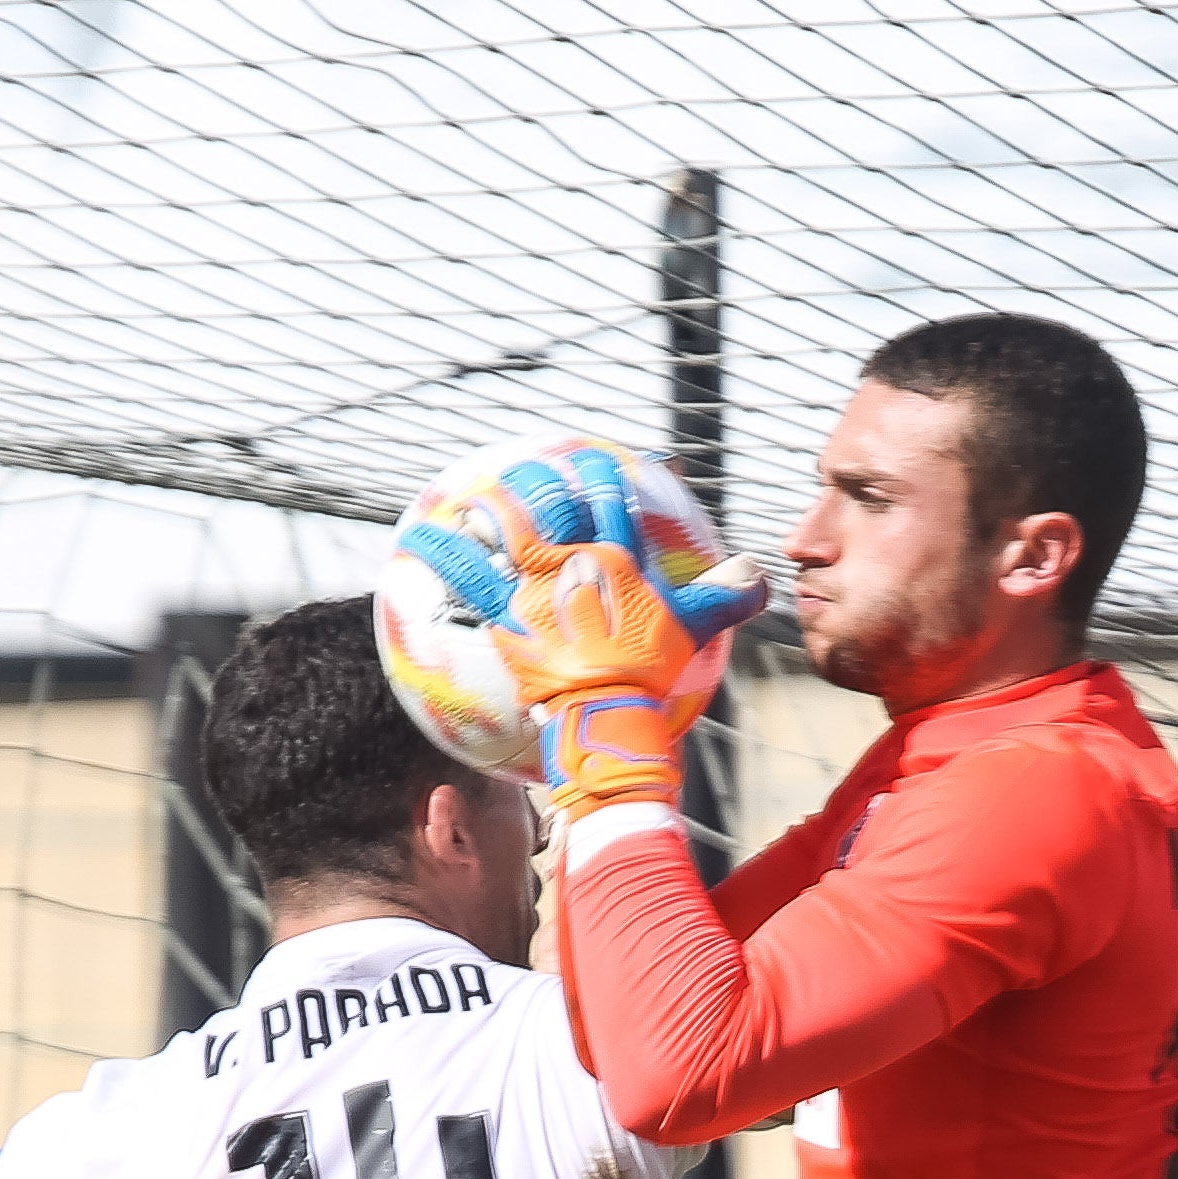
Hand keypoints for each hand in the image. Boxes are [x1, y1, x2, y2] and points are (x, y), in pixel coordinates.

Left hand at [393, 446, 766, 815]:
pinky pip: (465, 575)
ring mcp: (537, 586)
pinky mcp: (505, 614)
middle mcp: (576, 562)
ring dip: (490, 508)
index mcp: (620, 562)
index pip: (613, 504)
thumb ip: (724, 596)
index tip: (594, 466)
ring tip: (474, 497)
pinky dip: (441, 553)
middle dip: (543, 483)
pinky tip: (417, 535)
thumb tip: (760, 572)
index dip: (603, 480)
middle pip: (555, 505)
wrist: (609, 712)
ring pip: (507, 529)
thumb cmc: (651, 677)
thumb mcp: (695, 632)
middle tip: (530, 474)